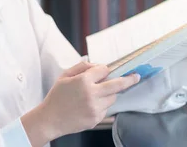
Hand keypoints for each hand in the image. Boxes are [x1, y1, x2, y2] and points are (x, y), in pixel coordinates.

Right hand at [21, 62, 139, 145]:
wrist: (49, 120)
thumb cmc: (57, 96)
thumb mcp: (65, 75)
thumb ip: (83, 66)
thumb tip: (99, 65)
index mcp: (83, 81)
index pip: (104, 70)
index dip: (104, 70)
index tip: (108, 71)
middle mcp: (91, 94)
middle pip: (118, 84)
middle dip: (130, 79)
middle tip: (137, 76)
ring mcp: (95, 108)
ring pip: (113, 97)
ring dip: (109, 94)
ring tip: (93, 96)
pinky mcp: (96, 119)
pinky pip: (106, 109)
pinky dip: (102, 105)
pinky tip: (88, 106)